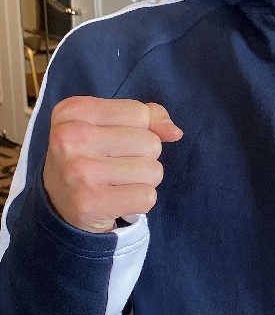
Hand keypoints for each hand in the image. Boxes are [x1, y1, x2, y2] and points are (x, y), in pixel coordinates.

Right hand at [42, 96, 182, 233]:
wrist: (58, 203)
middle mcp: (70, 137)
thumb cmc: (90, 155)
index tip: (112, 141)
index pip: (139, 113)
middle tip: (114, 166)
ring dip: (143, 180)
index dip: (139, 130)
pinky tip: (117, 199)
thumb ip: (147, 116)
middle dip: (143, 157)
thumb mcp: (109, 124)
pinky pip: (147, 197)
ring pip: (153, 170)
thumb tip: (175, 132)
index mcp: (73, 111)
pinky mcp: (89, 203)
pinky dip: (139, 201)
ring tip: (116, 182)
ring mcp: (78, 171)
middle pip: (150, 142)